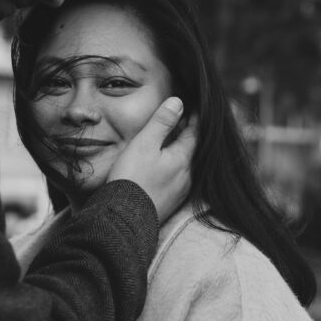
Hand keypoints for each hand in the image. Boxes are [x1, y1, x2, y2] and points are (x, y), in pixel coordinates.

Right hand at [108, 98, 196, 223]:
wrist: (123, 218)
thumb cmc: (132, 178)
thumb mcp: (145, 143)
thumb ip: (162, 122)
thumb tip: (178, 102)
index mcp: (183, 158)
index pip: (196, 132)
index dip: (195, 117)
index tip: (195, 106)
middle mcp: (187, 176)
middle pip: (192, 149)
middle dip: (188, 134)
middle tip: (184, 119)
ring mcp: (180, 191)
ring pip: (184, 165)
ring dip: (180, 151)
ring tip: (172, 140)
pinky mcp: (170, 203)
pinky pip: (176, 179)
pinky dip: (173, 167)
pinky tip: (163, 167)